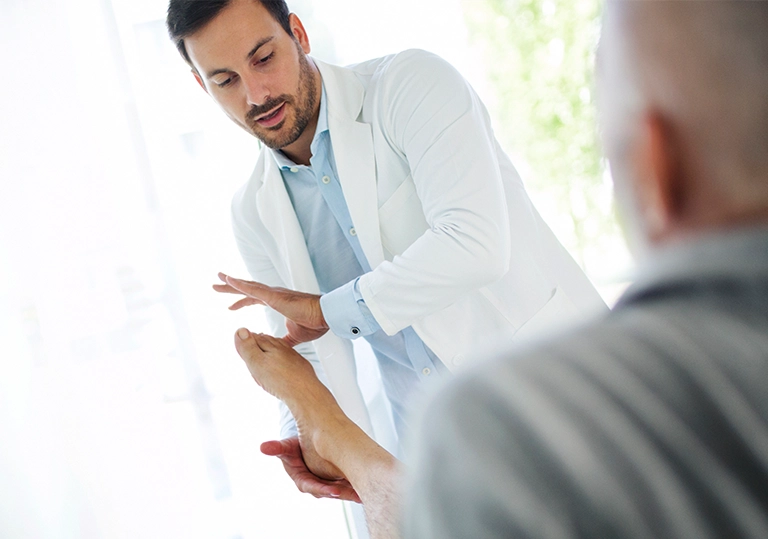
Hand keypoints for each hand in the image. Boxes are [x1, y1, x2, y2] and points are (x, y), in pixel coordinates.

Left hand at [214, 273, 328, 345]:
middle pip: (247, 289)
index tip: (231, 305)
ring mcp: (273, 294)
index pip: (255, 299)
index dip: (242, 301)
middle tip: (217, 285)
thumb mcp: (294, 336)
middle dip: (232, 288)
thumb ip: (285, 339)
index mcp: (277, 302)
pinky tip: (230, 281)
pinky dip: (240, 284)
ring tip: (219, 278)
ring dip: (232, 282)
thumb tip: (279, 346)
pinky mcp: (274, 296)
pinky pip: (253, 289)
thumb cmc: (314, 322)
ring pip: (247, 286)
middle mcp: (273, 295)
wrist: (324, 317)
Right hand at [261, 437, 360, 502]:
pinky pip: (344, 485)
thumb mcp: (286, 446)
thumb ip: (276, 448)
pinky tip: (363, 485)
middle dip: (342, 493)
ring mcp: (325, 482)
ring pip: (338, 490)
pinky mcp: (334, 480)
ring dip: (349, 491)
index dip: (324, 489)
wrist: (304, 441)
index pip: (313, 487)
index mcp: (302, 479)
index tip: (335, 490)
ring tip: (362, 492)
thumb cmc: (295, 445)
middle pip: (328, 491)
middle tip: (355, 493)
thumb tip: (263, 447)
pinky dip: (353, 485)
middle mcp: (314, 483)